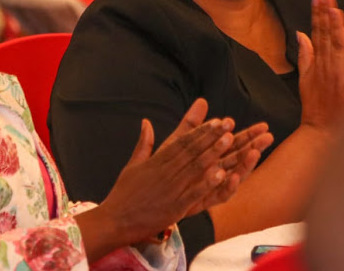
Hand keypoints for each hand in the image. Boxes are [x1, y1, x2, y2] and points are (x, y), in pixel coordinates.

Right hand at [78, 98, 270, 259]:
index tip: (216, 121)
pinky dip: (207, 182)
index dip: (201, 130)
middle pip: (192, 150)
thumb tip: (146, 122)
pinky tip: (221, 173)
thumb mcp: (133, 165)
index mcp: (157, 161)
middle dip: (211, 136)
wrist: (114, 221)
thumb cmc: (123, 194)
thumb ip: (144, 143)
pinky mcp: (174, 207)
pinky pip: (194, 192)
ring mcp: (171, 189)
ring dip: (213, 152)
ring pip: (195, 168)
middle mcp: (166, 172)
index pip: (182, 142)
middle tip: (228, 124)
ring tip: (229, 140)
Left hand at [156, 99, 272, 216]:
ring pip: (233, 176)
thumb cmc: (166, 167)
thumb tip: (202, 100)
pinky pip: (218, 196)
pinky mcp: (202, 201)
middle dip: (254, 147)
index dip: (249, 135)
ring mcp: (210, 187)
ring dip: (245, 166)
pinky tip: (233, 177)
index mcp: (211, 156)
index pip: (234, 143)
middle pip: (239, 158)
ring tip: (254, 153)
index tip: (263, 126)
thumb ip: (191, 124)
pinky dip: (227, 187)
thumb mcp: (178, 142)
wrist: (148, 196)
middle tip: (268, 136)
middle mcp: (215, 171)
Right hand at [298, 0, 343, 131]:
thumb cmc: (316, 106)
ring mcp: (340, 76)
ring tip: (338, 10)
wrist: (322, 132)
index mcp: (319, 62)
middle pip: (327, 36)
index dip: (318, 15)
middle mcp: (328, 66)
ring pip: (340, 47)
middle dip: (326, 14)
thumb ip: (305, 55)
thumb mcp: (305, 78)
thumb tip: (300, 34)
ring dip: (339, 29)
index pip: (319, 33)